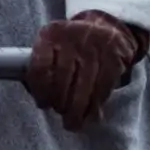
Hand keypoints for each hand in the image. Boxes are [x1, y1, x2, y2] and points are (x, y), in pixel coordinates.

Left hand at [24, 11, 146, 130]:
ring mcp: (94, 48)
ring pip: (83, 88)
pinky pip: (102, 90)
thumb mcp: (53, 43)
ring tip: (72, 123)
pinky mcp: (113, 59)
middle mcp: (72, 39)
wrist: (107, 26)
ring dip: (76, 111)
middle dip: (59, 102)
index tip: (42, 103)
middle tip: (59, 111)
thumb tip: (36, 96)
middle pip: (62, 79)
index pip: (41, 66)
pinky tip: (89, 116)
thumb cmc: (72, 44)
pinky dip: (94, 107)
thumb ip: (42, 65)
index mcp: (51, 35)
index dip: (40, 90)